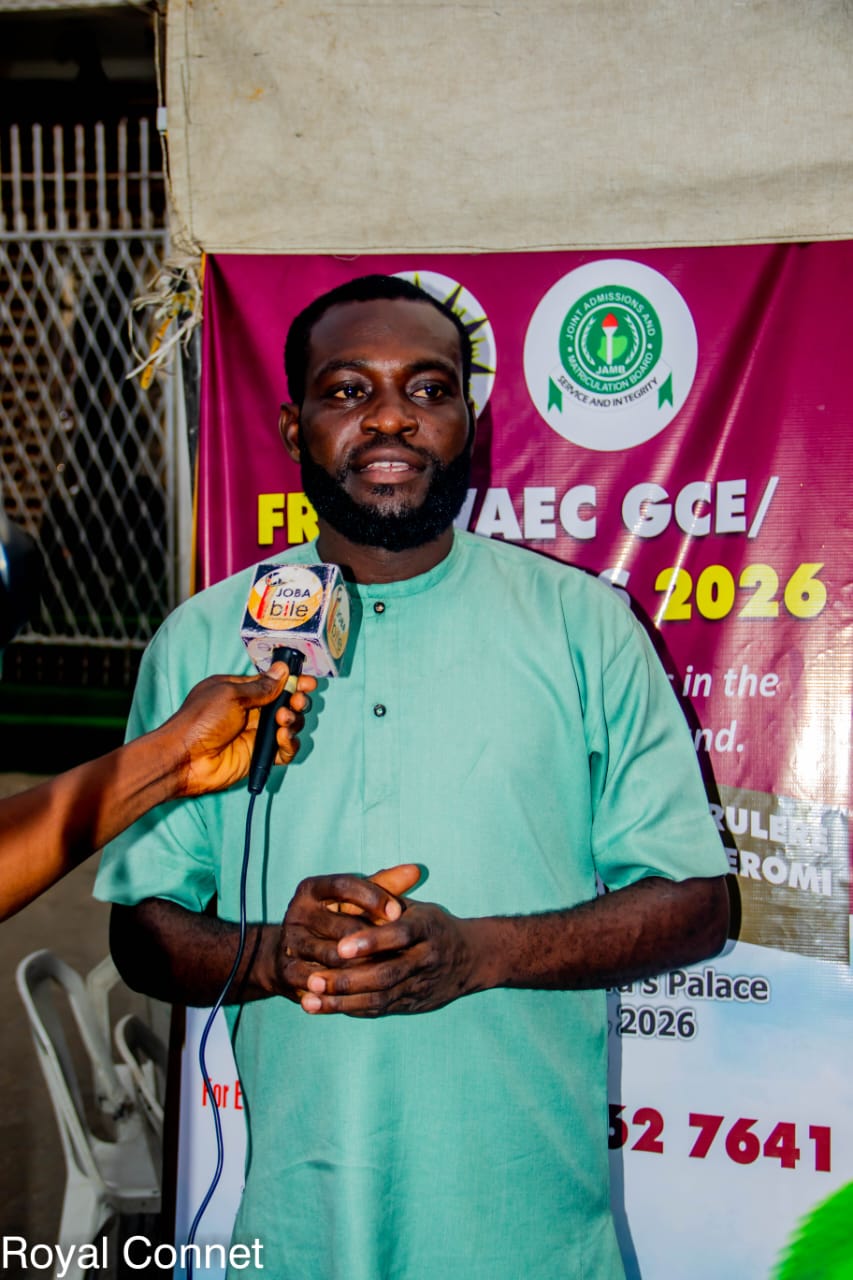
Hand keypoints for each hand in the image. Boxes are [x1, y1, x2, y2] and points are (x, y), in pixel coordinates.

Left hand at [160, 662, 316, 796]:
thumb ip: (260, 686)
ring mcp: (256, 734)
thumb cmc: (200, 721)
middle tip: (297, 701)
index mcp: (241, 691)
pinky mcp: (259, 755)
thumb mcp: (230, 695)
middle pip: (286, 703)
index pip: (273, 683)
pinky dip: (290, 744)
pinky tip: (282, 738)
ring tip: (283, 721)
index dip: (292, 681)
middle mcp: (251, 711)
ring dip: (294, 720)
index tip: (307, 682)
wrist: (185, 758)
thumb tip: (282, 671)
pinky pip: (285, 750)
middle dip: (297, 700)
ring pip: (289, 725)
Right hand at [273, 865, 420, 1000]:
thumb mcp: (354, 900)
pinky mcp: (286, 969)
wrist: (292, 951)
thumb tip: (416, 871)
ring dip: (363, 966)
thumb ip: (383, 886)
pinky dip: (343, 987)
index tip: (399, 912)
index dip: (373, 897)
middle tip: (401, 950)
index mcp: (311, 889)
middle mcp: (297, 912)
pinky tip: (368, 990)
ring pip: (333, 956)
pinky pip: (320, 981)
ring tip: (390, 971)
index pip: (343, 885)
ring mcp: (290, 942)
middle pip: (341, 925)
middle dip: (372, 938)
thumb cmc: (334, 919)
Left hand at [300, 896, 482, 1016]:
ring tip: (309, 1000)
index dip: (370, 941)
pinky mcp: (413, 1004)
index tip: (340, 946)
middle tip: (313, 980)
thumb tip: (342, 899)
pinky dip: (352, 1009)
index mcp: (426, 927)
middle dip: (348, 980)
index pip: (399, 935)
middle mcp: (425, 958)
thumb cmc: (431, 925)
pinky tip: (326, 1008)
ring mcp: (420, 985)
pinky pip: (380, 1010)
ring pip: (380, 998)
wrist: (472, 958)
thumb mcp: (412, 906)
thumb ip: (381, 902)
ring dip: (342, 1002)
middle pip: (386, 974)